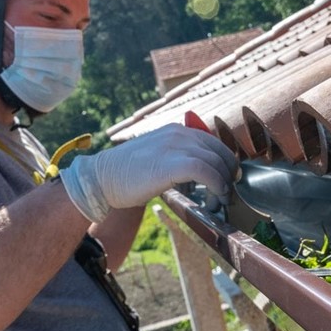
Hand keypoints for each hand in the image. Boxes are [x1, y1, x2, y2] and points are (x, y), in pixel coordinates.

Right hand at [60, 123, 238, 222]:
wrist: (101, 179)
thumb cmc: (127, 174)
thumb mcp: (157, 157)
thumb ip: (178, 159)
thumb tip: (201, 175)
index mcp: (176, 131)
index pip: (212, 142)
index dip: (226, 161)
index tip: (228, 178)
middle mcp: (178, 133)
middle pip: (218, 150)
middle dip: (228, 172)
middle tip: (228, 191)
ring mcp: (174, 146)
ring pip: (215, 160)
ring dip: (223, 182)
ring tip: (221, 199)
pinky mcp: (171, 163)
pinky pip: (205, 171)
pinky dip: (216, 184)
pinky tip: (215, 196)